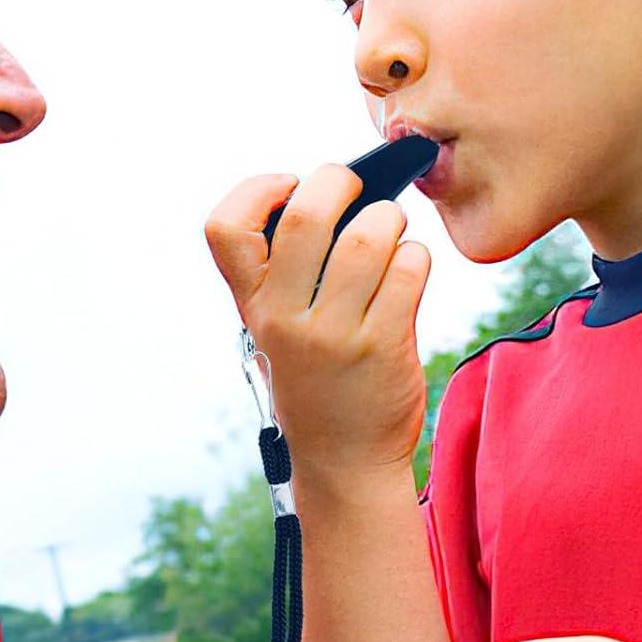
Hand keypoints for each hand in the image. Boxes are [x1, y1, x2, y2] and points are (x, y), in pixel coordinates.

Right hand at [204, 166, 430, 474]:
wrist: (344, 460)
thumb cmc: (317, 380)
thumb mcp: (279, 330)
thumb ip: (290, 272)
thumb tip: (340, 196)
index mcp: (253, 306)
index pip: (225, 228)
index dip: (256, 190)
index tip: (288, 187)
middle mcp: (286, 319)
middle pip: (306, 215)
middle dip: (338, 181)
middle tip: (356, 188)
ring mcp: (334, 334)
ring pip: (368, 236)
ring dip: (389, 218)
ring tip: (391, 229)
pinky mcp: (383, 345)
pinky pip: (409, 268)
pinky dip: (416, 256)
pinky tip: (409, 268)